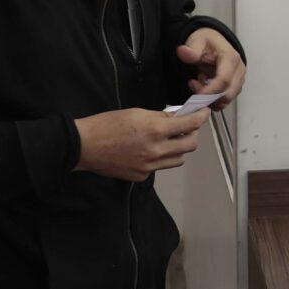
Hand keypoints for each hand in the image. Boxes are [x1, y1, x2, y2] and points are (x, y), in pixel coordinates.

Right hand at [76, 108, 206, 182]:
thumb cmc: (107, 125)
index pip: (191, 124)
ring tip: (168, 140)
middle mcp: (156, 150)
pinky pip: (161, 167)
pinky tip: (148, 151)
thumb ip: (161, 117)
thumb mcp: (137, 112)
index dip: (201, 117)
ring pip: (179, 159)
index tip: (203, 113)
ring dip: (179, 149)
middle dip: (192, 134)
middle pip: (191, 145)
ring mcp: (150, 166)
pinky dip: (161, 158)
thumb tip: (178, 118)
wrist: (84, 146)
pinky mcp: (142, 176)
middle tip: (186, 127)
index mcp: (156, 130)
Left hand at [177, 28, 245, 104]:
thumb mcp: (196, 42)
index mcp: (231, 58)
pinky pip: (224, 99)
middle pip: (228, 93)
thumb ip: (191, 50)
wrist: (212, 42)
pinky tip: (204, 87)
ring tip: (198, 83)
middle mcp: (238, 70)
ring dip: (210, 97)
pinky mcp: (234, 86)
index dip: (210, 90)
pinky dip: (212, 98)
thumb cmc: (207, 42)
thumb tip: (184, 52)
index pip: (224, 80)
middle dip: (209, 96)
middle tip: (194, 86)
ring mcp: (238, 79)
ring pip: (226, 98)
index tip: (197, 95)